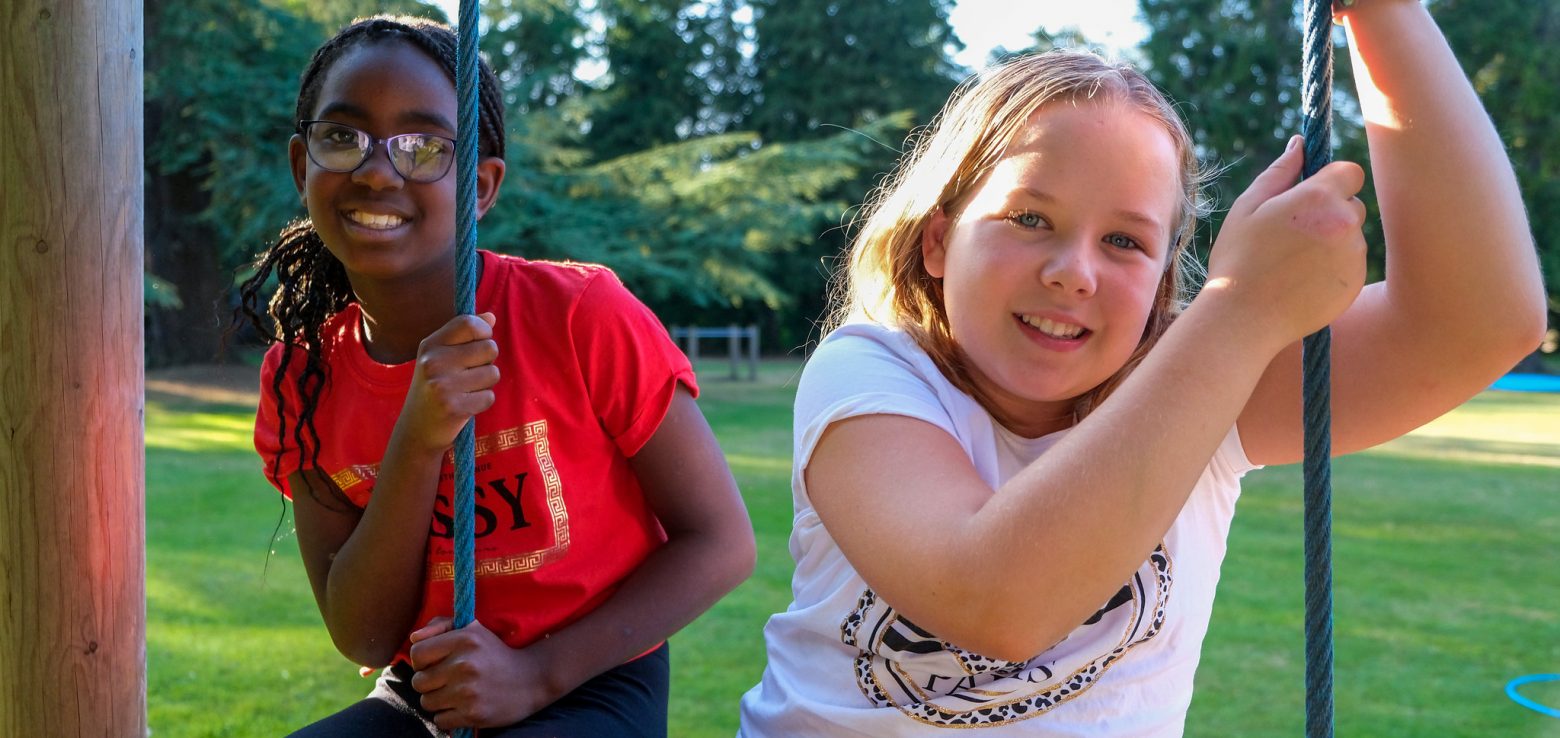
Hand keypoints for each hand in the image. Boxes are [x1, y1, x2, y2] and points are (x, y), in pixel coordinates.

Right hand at [393, 313, 500, 455]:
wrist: (417, 430)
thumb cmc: (435, 388)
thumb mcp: (441, 357)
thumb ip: (465, 335)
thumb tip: (491, 317)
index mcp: (430, 345)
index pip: (468, 323)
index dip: (484, 331)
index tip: (480, 342)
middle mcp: (433, 362)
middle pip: (489, 348)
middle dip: (488, 361)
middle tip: (470, 374)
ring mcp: (442, 385)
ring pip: (493, 373)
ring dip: (486, 384)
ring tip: (466, 390)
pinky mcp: (454, 407)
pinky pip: (489, 397)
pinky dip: (483, 402)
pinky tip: (466, 405)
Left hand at [407, 616, 559, 729]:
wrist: (532, 679)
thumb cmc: (495, 653)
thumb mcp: (473, 631)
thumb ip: (440, 626)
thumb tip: (413, 638)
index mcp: (464, 639)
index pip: (417, 653)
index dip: (421, 660)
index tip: (436, 663)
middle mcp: (464, 664)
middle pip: (418, 681)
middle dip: (429, 683)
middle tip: (447, 681)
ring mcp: (468, 691)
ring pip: (427, 702)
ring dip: (438, 700)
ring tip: (456, 694)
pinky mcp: (473, 714)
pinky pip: (440, 719)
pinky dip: (448, 716)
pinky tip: (464, 706)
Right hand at [1206, 135, 1366, 343]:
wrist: (1244, 318)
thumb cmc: (1238, 260)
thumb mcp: (1248, 208)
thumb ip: (1280, 172)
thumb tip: (1301, 143)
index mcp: (1319, 197)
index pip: (1349, 171)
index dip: (1330, 181)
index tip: (1308, 198)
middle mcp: (1345, 223)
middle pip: (1352, 205)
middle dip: (1330, 214)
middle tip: (1291, 237)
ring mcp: (1354, 255)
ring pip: (1351, 237)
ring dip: (1330, 243)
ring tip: (1291, 264)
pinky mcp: (1355, 283)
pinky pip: (1350, 265)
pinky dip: (1332, 269)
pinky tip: (1301, 282)